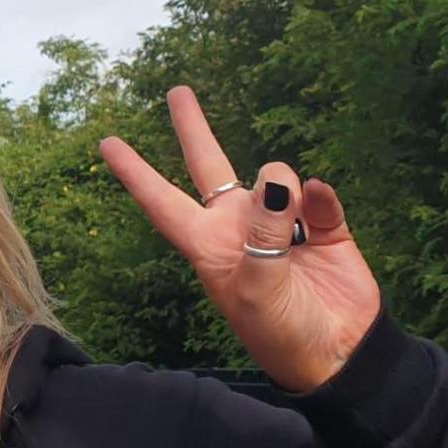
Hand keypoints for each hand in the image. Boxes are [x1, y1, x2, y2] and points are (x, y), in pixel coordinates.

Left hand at [100, 88, 382, 392]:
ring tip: (295, 244)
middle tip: (176, 92)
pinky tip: (321, 211)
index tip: (106, 143)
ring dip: (282, 193)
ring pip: (275, 177)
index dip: (135, 173)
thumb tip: (277, 179)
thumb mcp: (259, 289)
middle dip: (193, 130)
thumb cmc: (282, 333)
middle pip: (209, 167)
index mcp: (207, 246)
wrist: (340, 356)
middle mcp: (239, 227)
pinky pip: (319, 197)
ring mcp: (282, 225)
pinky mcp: (325, 227)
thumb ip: (264, 233)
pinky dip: (320, 201)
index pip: (162, 202)